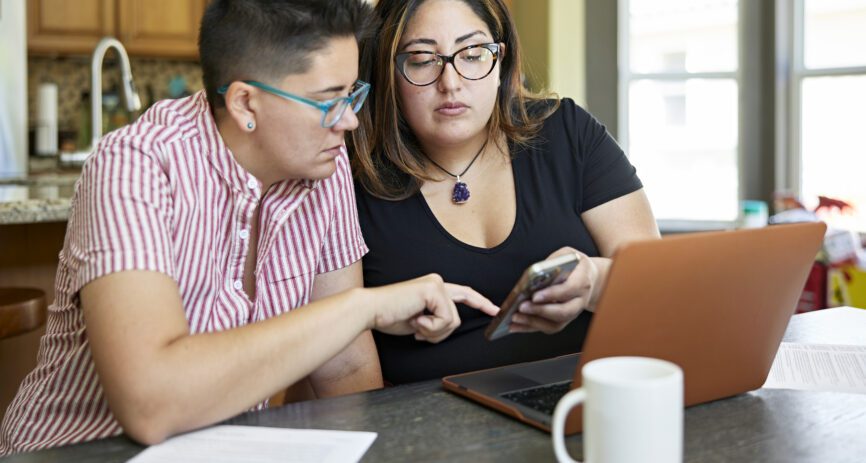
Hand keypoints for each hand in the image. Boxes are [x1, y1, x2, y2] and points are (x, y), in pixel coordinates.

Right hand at [370, 274, 498, 342]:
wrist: (371, 310)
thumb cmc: (389, 316)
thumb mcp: (419, 321)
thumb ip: (435, 320)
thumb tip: (445, 327)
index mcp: (434, 288)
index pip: (464, 294)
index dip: (481, 302)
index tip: (495, 310)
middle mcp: (437, 282)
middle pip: (456, 318)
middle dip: (439, 332)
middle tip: (416, 328)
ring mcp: (436, 284)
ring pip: (451, 322)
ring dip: (432, 331)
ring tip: (412, 323)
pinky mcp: (433, 290)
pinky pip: (445, 320)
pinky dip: (429, 327)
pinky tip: (414, 320)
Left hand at [510, 247, 598, 334]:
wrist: (589, 277)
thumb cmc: (574, 265)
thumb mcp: (566, 255)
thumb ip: (552, 262)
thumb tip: (533, 275)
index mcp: (582, 281)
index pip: (568, 290)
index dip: (552, 295)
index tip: (535, 296)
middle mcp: (580, 300)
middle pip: (563, 312)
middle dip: (540, 311)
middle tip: (522, 307)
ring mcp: (573, 312)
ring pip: (555, 324)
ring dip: (533, 322)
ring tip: (515, 317)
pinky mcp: (563, 320)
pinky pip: (548, 328)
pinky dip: (530, 328)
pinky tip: (515, 325)